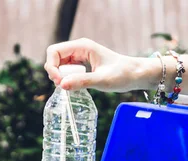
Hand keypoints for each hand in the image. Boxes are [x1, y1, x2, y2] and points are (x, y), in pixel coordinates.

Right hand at [44, 38, 158, 91]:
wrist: (135, 75)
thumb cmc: (122, 75)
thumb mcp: (102, 80)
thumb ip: (82, 82)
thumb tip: (62, 85)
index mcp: (82, 46)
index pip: (54, 51)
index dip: (52, 67)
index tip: (60, 82)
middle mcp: (79, 49)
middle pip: (54, 58)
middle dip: (55, 73)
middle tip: (64, 86)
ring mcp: (80, 56)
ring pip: (59, 65)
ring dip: (61, 77)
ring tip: (72, 87)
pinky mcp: (82, 64)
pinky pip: (67, 70)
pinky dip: (67, 79)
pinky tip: (76, 86)